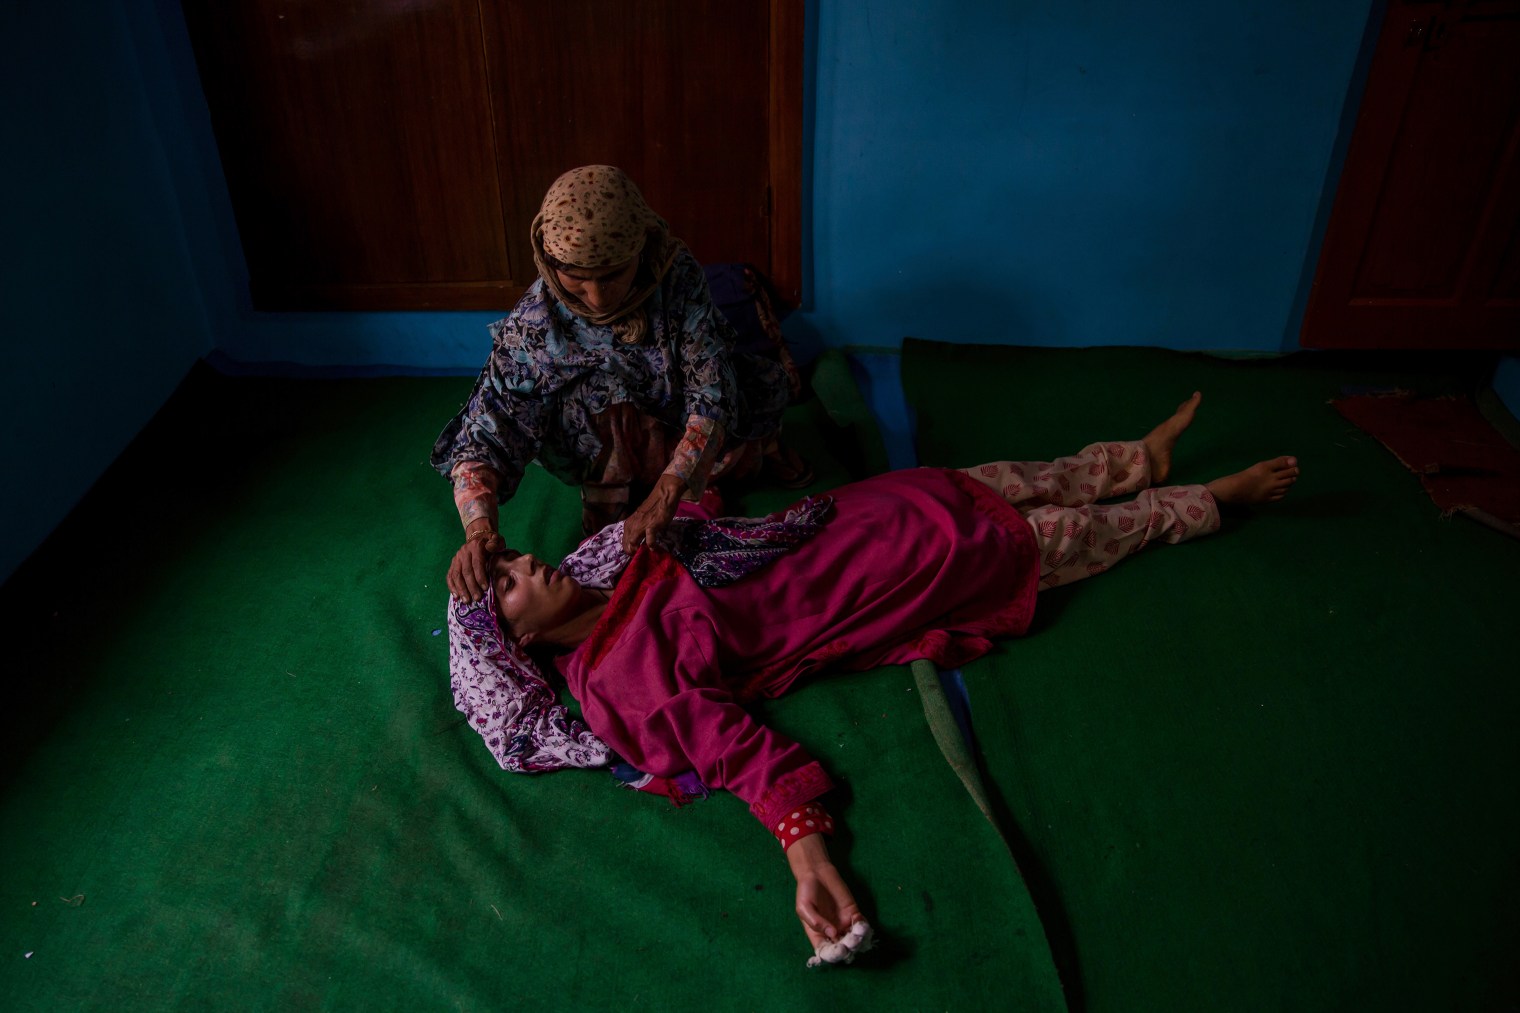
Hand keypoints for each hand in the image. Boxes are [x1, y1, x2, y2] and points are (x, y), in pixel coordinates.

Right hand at [447, 529, 502, 601]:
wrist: (478, 536)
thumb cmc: (490, 542)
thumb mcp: (496, 539)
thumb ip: (496, 543)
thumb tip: (491, 548)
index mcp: (475, 547)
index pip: (477, 563)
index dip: (480, 576)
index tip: (485, 588)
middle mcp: (463, 552)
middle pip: (466, 571)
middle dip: (471, 586)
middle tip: (477, 598)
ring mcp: (456, 558)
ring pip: (456, 575)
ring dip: (461, 589)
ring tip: (466, 600)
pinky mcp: (453, 564)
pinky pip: (450, 576)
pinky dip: (452, 587)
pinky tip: (456, 596)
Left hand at [621, 474, 685, 553]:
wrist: (663, 496)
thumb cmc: (654, 506)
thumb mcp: (642, 518)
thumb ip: (639, 528)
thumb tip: (640, 540)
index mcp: (628, 524)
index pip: (624, 542)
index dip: (629, 550)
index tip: (636, 554)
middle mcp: (631, 525)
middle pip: (626, 545)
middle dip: (632, 553)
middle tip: (641, 557)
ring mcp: (640, 526)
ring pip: (633, 544)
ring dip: (639, 551)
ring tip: (646, 555)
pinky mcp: (651, 526)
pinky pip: (649, 541)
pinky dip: (651, 546)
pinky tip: (655, 547)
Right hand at [787, 834, 868, 961]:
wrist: (816, 872)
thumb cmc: (806, 891)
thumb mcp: (804, 907)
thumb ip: (815, 922)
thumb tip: (832, 934)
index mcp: (817, 934)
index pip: (825, 950)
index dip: (832, 955)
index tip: (837, 952)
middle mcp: (832, 932)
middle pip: (841, 947)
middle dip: (847, 949)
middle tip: (849, 944)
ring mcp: (843, 923)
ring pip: (853, 938)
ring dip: (857, 941)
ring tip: (857, 936)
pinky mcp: (852, 913)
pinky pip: (860, 924)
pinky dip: (863, 928)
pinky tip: (861, 924)